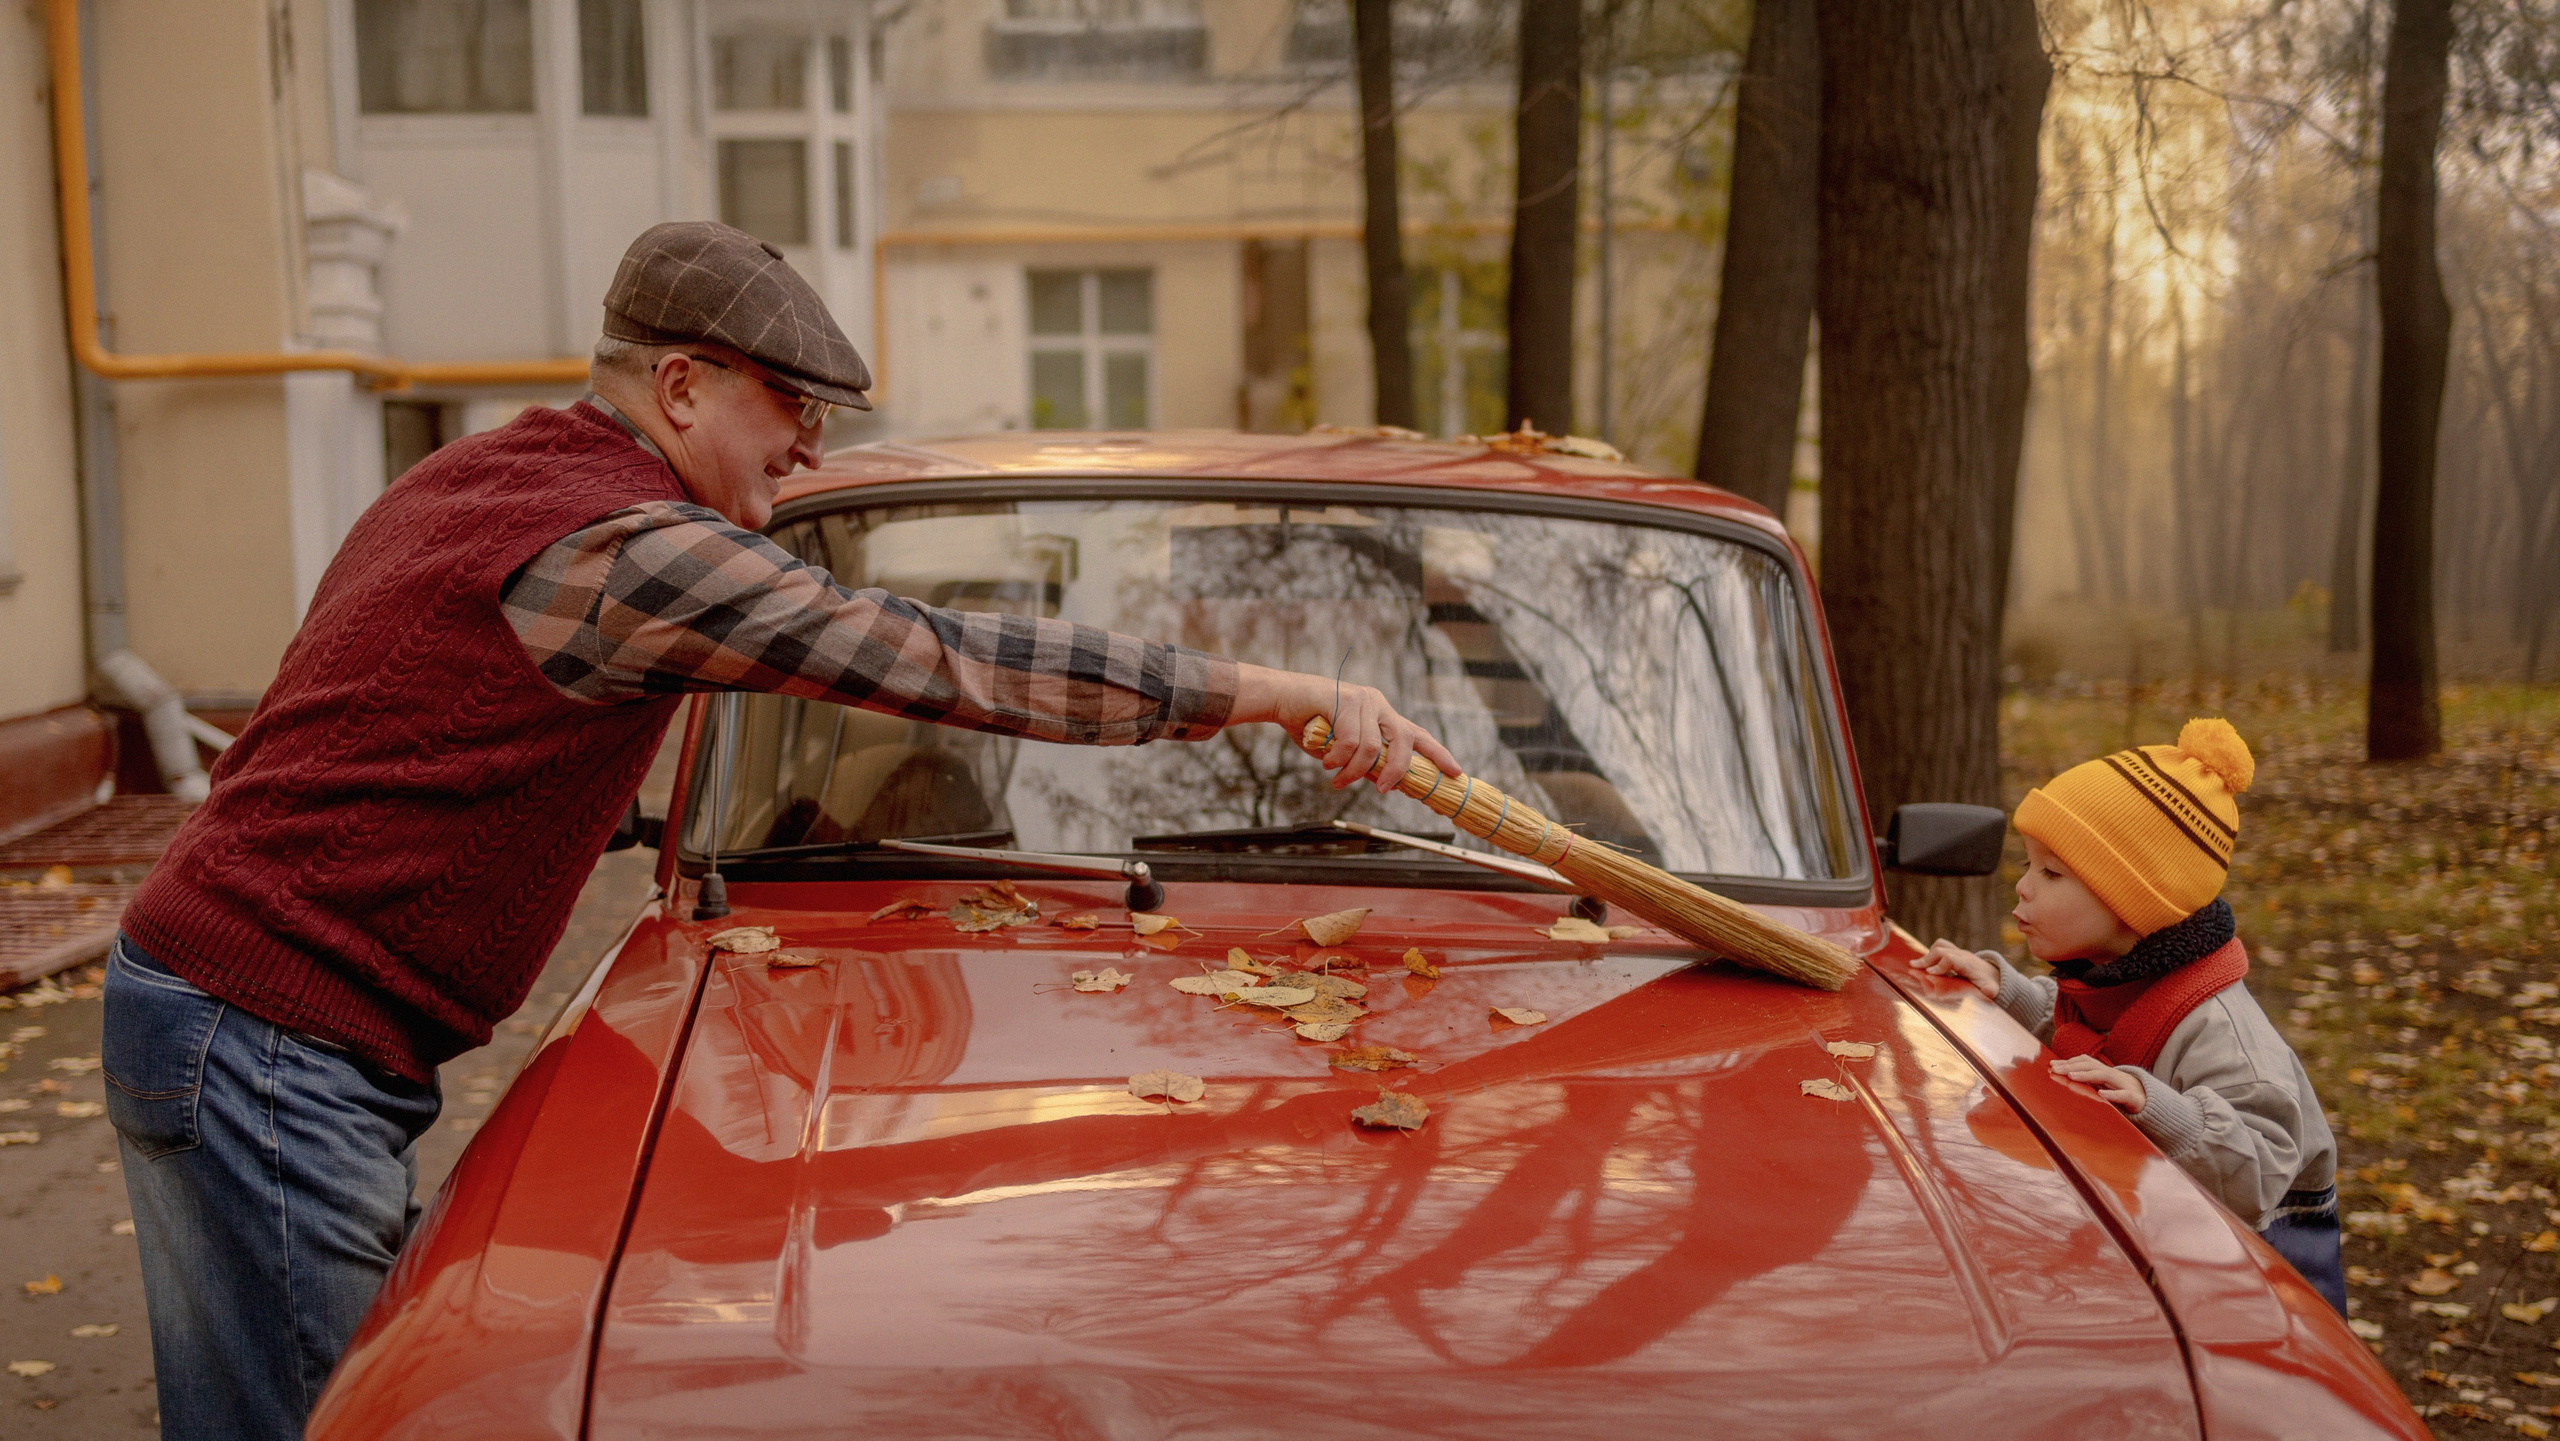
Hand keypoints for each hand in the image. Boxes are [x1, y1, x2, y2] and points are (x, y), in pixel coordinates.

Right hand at [1229, 664, 1462, 792]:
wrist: (1282, 700)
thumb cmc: (1311, 725)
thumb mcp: (1343, 750)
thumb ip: (1365, 763)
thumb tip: (1386, 783)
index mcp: (1382, 715)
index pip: (1418, 735)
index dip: (1438, 754)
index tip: (1456, 773)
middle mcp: (1378, 704)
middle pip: (1405, 742)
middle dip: (1397, 771)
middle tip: (1383, 791)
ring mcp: (1364, 700)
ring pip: (1372, 749)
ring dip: (1353, 772)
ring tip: (1336, 779)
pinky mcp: (1346, 699)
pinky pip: (1351, 742)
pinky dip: (1338, 759)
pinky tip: (1326, 762)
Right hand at [1915, 939, 1999, 998]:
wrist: (1993, 974)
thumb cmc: (1989, 984)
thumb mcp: (1991, 989)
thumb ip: (1989, 991)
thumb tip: (1988, 993)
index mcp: (1968, 964)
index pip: (1950, 958)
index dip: (1939, 965)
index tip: (1929, 974)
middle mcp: (1962, 955)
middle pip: (1942, 949)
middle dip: (1927, 959)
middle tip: (1914, 968)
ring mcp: (1958, 952)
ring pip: (1940, 945)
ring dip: (1928, 955)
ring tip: (1916, 966)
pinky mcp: (1953, 952)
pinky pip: (1940, 947)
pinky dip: (1930, 954)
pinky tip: (1923, 965)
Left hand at [2050, 1053, 2145, 1112]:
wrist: (2152, 1102)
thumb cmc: (2122, 1094)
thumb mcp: (2104, 1086)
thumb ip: (2088, 1082)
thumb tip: (2065, 1077)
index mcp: (2105, 1072)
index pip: (2085, 1062)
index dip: (2069, 1062)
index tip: (2051, 1065)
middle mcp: (2113, 1075)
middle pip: (2091, 1066)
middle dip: (2072, 1066)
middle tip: (2055, 1069)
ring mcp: (2124, 1085)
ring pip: (2105, 1076)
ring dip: (2087, 1075)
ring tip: (2071, 1076)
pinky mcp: (2134, 1099)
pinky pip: (2124, 1095)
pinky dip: (2113, 1094)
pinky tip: (2101, 1094)